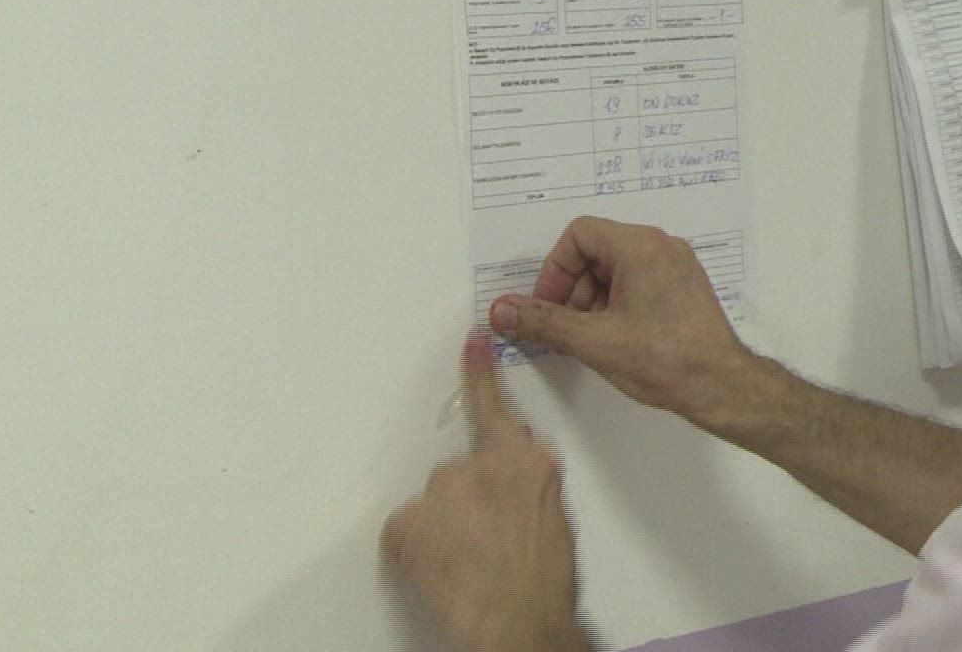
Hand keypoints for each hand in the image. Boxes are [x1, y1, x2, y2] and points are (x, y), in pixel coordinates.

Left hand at [384, 335, 585, 651]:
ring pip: (432, 504)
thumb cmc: (544, 580)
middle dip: (465, 502)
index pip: (495, 405)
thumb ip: (530, 482)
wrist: (518, 619)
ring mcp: (442, 491)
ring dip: (442, 528)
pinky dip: (417, 549)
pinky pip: (406, 530)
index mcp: (527, 461)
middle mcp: (482, 465)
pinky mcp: (409, 520)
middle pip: (459, 470)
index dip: (480, 373)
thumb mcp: (555, 516)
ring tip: (467, 561)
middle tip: (485, 541)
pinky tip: (442, 568)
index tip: (470, 342)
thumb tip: (514, 484)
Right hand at [489, 216, 757, 420]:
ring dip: (593, 300)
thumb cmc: (666, 360)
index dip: (554, 270)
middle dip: (572, 289)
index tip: (547, 306)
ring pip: (616, 269)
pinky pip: (638, 282)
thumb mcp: (593, 341)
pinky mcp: (684, 288)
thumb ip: (542, 322)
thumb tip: (501, 310)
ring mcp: (677, 266)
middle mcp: (662, 247)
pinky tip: (613, 339)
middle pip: (597, 251)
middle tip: (565, 328)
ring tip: (590, 339)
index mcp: (641, 246)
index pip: (579, 235)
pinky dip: (616, 304)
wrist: (722, 386)